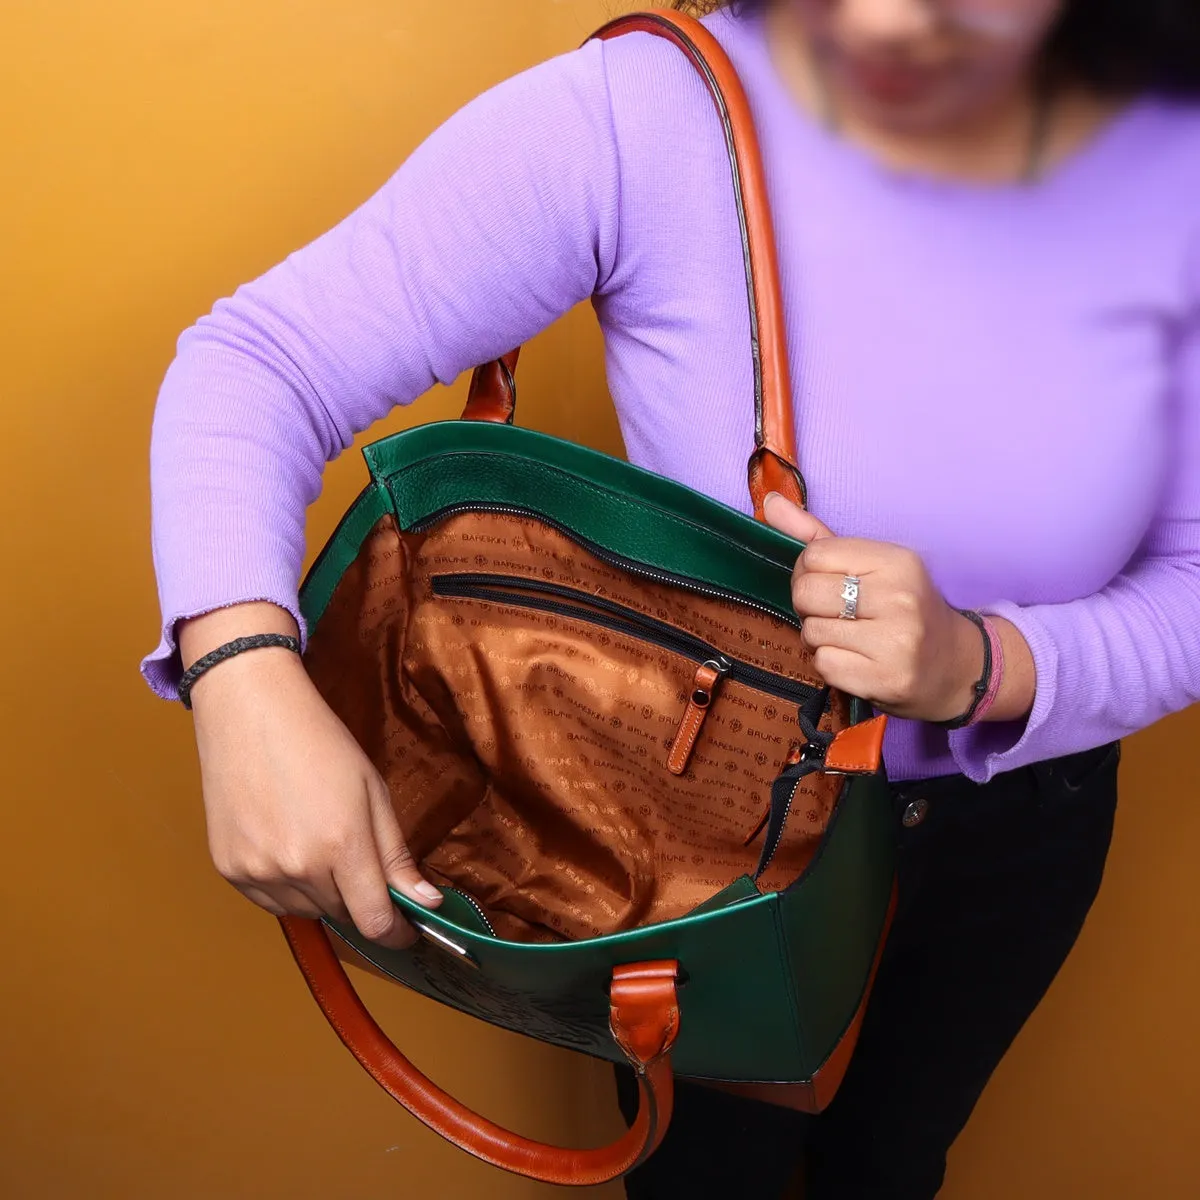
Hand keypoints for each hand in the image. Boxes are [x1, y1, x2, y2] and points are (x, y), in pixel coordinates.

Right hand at [181, 604, 439, 947]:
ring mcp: (258, 872)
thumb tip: (426, 903)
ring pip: (308, 911)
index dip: (397, 932)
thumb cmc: (319, 742)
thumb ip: (396, 855)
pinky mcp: (230, 870)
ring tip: (320, 841)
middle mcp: (298, 868)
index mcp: (342, 846)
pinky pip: (272, 901)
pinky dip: (289, 887)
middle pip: (343, 915)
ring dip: (325, 894)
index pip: (375, 922)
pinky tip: (290, 845)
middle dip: (362, 899)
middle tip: (360, 859)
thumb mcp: (373, 791)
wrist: (250, 711)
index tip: (408, 928)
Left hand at [763, 493, 983, 722]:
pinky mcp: (885, 679)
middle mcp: (900, 599)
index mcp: (897, 562)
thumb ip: (817, 534)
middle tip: (834, 613)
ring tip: (848, 636)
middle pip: (805, 592)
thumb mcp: (871, 564)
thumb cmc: (902, 607)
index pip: (814, 555)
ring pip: (811, 631)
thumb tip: (770, 503)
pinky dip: (830, 663)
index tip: (828, 582)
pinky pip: (823, 664)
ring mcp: (895, 643)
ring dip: (819, 637)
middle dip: (809, 605)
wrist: (954, 664)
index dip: (808, 571)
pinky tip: (855, 659)